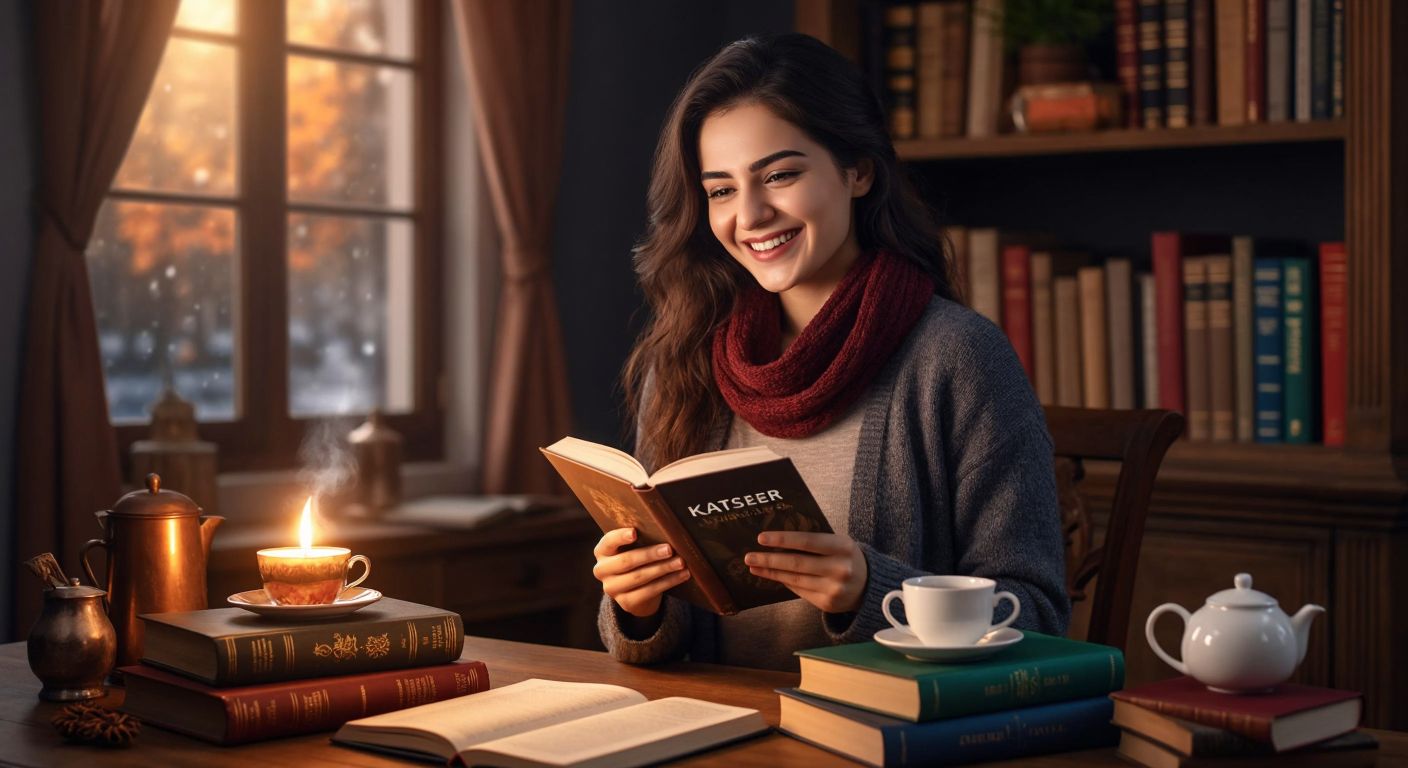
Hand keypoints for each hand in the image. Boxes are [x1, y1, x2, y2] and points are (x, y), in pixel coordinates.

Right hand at [592, 527, 690, 616]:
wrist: (636, 590)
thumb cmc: (637, 559)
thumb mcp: (633, 547)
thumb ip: (640, 539)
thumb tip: (663, 528)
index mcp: (602, 551)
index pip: (608, 542)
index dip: (620, 537)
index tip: (635, 532)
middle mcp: (602, 570)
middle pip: (627, 561)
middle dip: (650, 554)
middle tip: (669, 549)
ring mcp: (612, 588)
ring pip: (639, 577)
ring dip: (663, 568)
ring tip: (680, 562)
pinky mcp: (626, 603)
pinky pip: (649, 591)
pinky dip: (668, 582)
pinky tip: (682, 575)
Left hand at [745, 531, 868, 613]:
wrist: (869, 586)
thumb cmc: (846, 558)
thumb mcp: (837, 544)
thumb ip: (814, 542)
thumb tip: (777, 542)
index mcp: (842, 547)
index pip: (807, 541)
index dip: (782, 540)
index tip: (761, 538)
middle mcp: (839, 568)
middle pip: (797, 563)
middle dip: (769, 560)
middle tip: (749, 557)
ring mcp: (834, 589)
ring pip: (795, 579)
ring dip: (771, 573)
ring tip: (754, 567)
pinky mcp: (827, 604)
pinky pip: (800, 591)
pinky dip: (784, 582)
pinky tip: (772, 576)